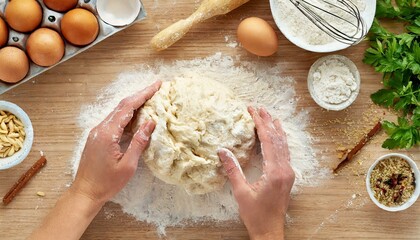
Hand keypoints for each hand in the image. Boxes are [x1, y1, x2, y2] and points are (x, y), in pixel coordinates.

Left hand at [72, 81, 161, 204]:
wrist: (85, 192)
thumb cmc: (107, 183)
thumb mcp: (128, 165)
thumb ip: (139, 142)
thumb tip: (150, 122)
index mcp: (108, 133)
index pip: (128, 107)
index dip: (143, 94)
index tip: (156, 85)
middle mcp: (101, 128)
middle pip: (122, 106)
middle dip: (140, 95)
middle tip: (156, 88)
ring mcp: (97, 132)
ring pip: (118, 112)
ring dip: (134, 104)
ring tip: (150, 99)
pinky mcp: (98, 137)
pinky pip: (114, 121)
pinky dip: (127, 115)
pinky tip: (137, 117)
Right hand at [218, 107, 294, 239]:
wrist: (270, 231)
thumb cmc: (256, 215)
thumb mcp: (241, 192)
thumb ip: (233, 170)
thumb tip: (222, 150)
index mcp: (275, 172)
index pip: (268, 141)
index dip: (260, 124)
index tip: (253, 110)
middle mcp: (285, 170)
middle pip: (277, 140)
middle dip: (268, 122)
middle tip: (259, 108)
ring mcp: (288, 173)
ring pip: (284, 145)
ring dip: (276, 129)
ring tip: (270, 116)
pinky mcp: (287, 177)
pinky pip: (285, 153)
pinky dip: (280, 141)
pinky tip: (278, 135)